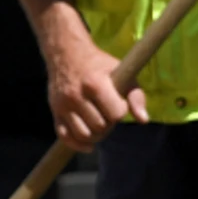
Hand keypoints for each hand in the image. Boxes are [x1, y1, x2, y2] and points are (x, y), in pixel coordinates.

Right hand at [41, 13, 144, 148]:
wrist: (67, 54)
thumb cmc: (100, 66)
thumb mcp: (123, 74)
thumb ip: (136, 96)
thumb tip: (143, 120)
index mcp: (95, 84)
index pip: (116, 114)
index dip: (121, 110)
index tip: (118, 101)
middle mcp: (76, 96)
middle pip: (100, 127)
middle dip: (109, 123)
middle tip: (107, 111)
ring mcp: (63, 105)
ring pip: (84, 135)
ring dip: (96, 134)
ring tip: (99, 122)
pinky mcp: (55, 111)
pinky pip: (65, 136)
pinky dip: (78, 144)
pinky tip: (89, 144)